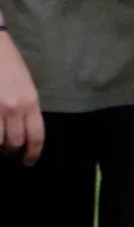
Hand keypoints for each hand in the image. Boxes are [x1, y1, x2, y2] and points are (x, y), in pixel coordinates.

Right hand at [0, 28, 43, 163]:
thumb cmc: (8, 63)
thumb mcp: (26, 85)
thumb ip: (27, 108)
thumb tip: (24, 132)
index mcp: (31, 101)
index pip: (37, 136)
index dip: (33, 153)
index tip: (28, 162)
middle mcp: (15, 107)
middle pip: (16, 142)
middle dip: (12, 149)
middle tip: (8, 148)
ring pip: (0, 141)